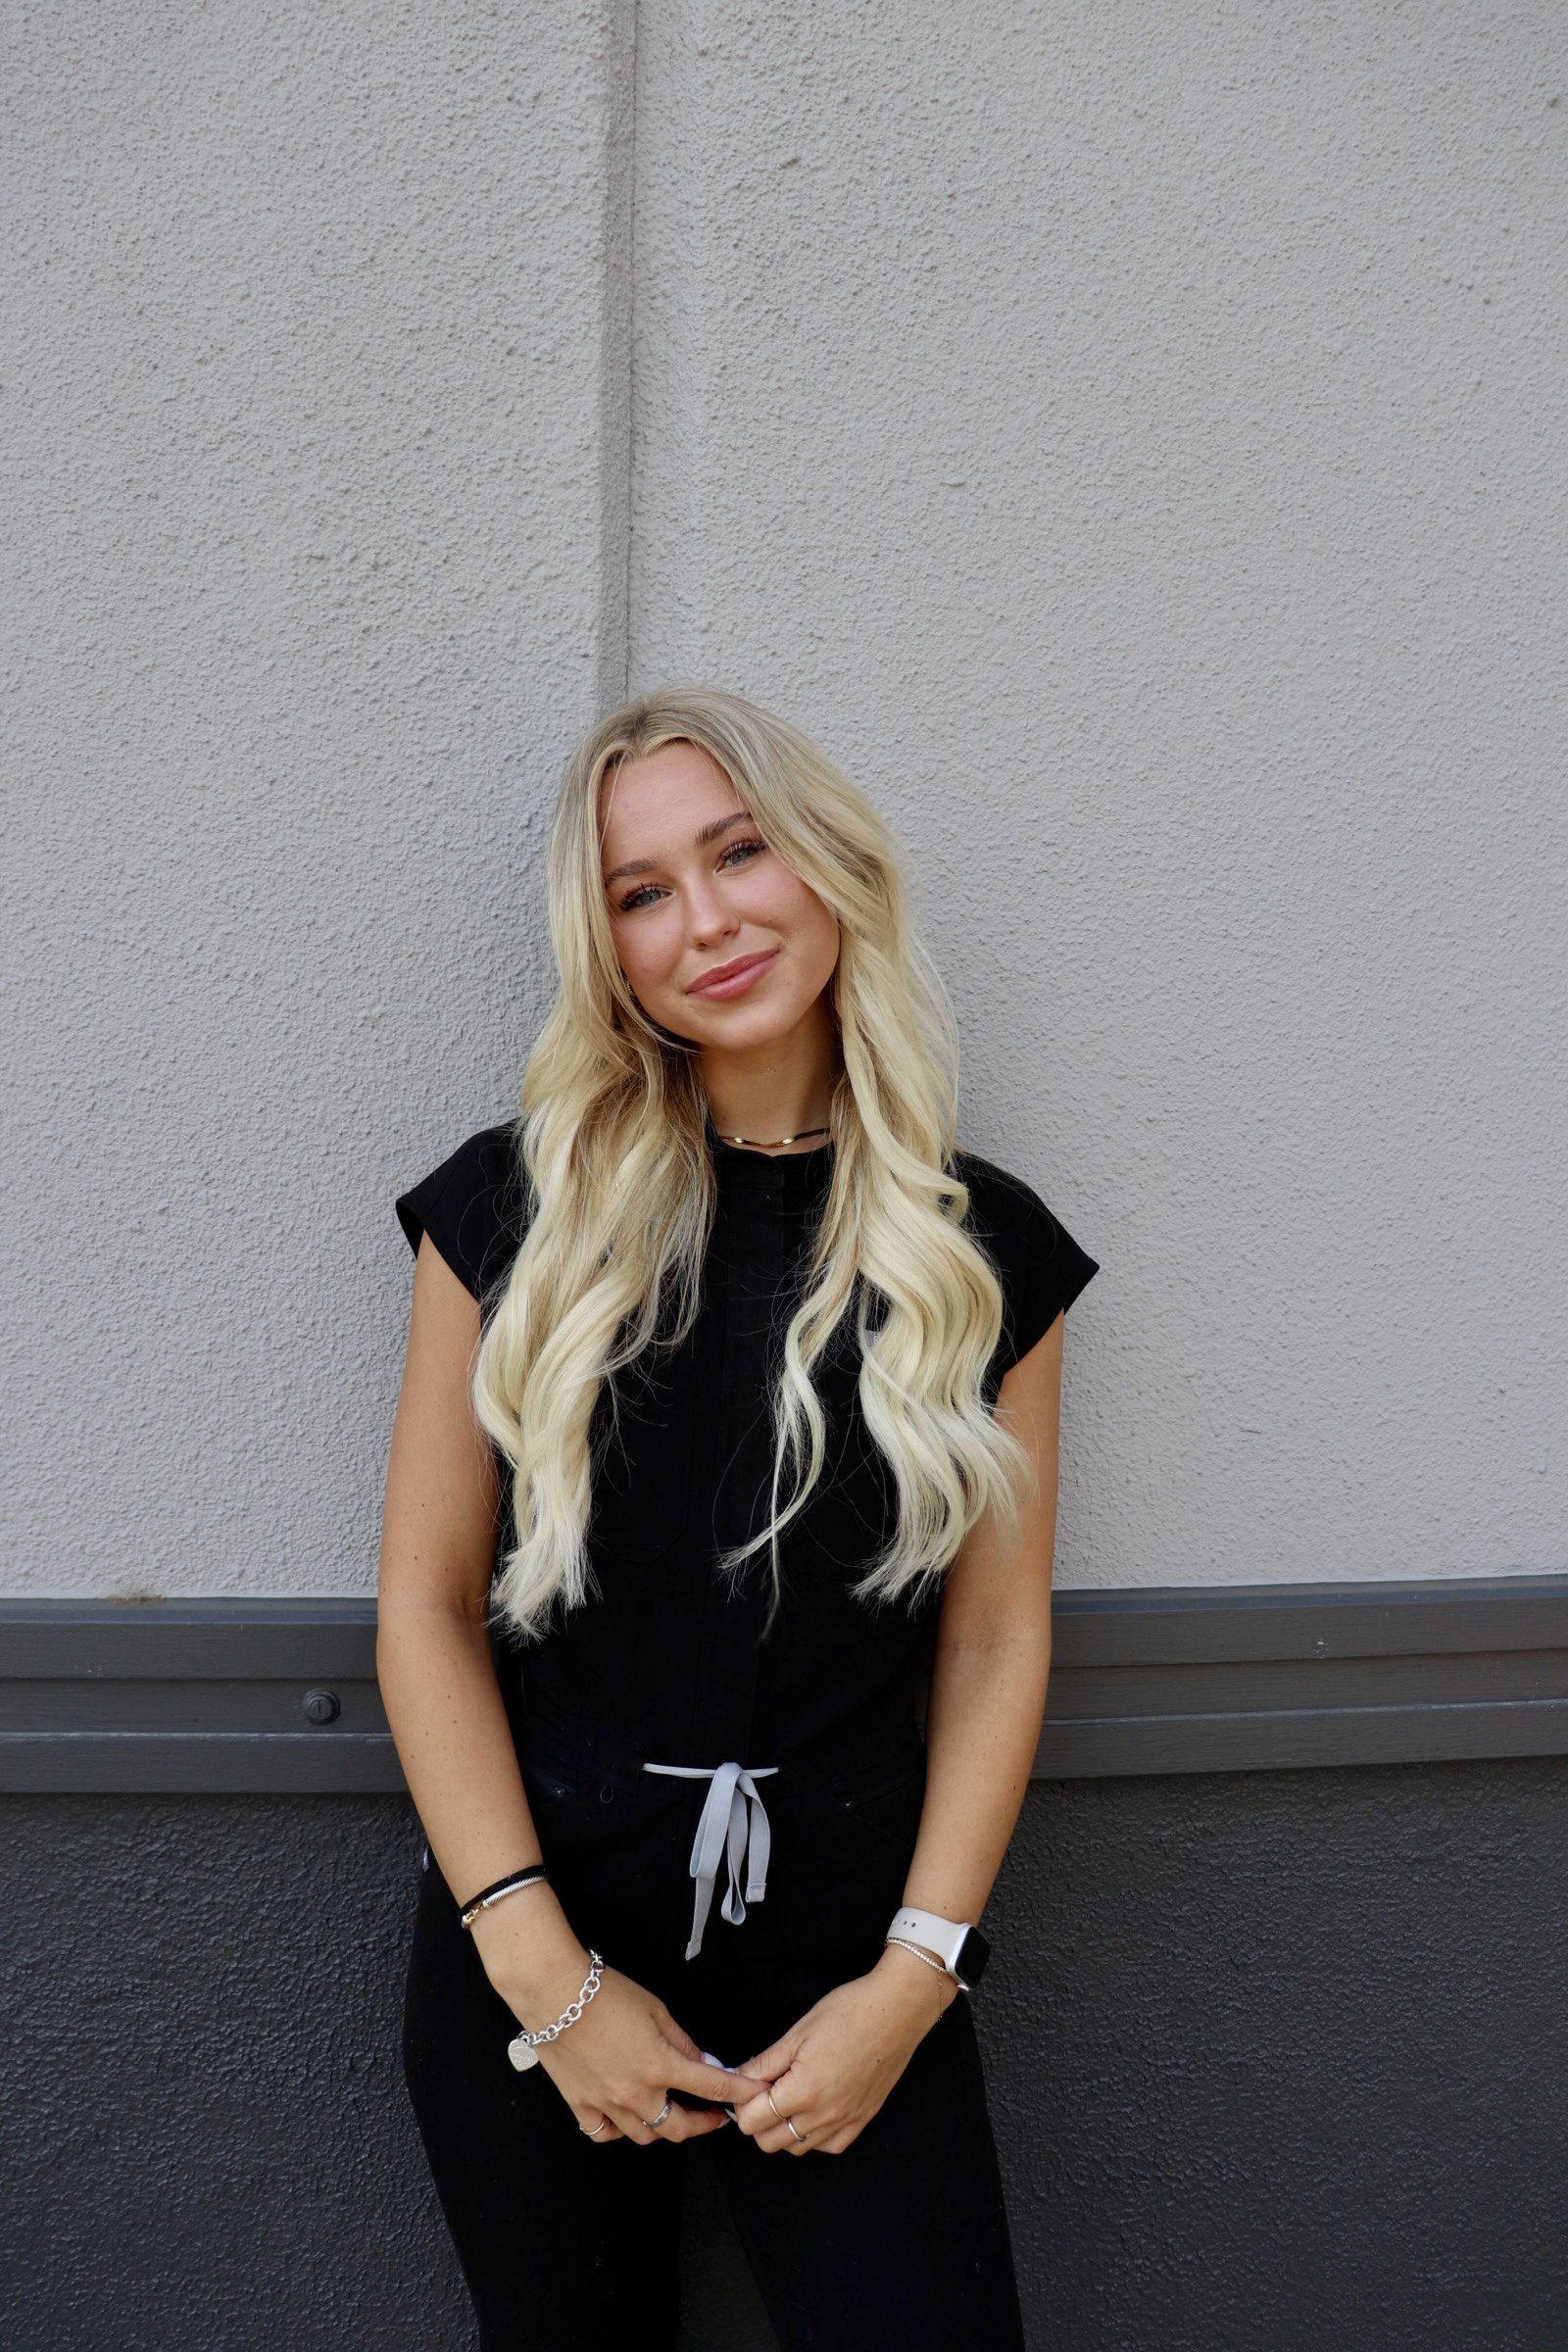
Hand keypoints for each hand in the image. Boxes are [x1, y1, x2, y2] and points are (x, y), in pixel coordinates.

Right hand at [511, 1952, 771, 2145]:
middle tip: (715, 2116)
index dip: (738, 2093)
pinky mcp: (580, 2104)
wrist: (554, 1992)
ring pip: (644, 2135)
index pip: (711, 2087)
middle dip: (703, 2124)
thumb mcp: (656, 2009)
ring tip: (671, 2113)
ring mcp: (606, 2103)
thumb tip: (702, 2060)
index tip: (753, 2096)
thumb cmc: (604, 1993)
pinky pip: (605, 2133)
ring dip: (663, 2127)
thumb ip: (681, 2041)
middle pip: (678, 2127)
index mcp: (659, 2065)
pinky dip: (619, 2130)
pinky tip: (626, 2118)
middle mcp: (635, 2093)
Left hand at [728, 1945, 958, 2155]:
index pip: (752, 2121)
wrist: (896, 2011)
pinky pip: (828, 2146)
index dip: (742, 2102)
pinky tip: (813, 2110)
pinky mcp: (862, 2121)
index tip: (748, 2082)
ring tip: (788, 2095)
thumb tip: (738, 2078)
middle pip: (769, 2142)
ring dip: (783, 2128)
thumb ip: (764, 2063)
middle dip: (757, 2118)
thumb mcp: (798, 2033)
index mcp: (802, 2092)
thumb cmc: (848, 2013)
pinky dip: (813, 2136)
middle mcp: (823, 2116)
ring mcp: (845, 2123)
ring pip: (797, 2148)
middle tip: (765, 2087)